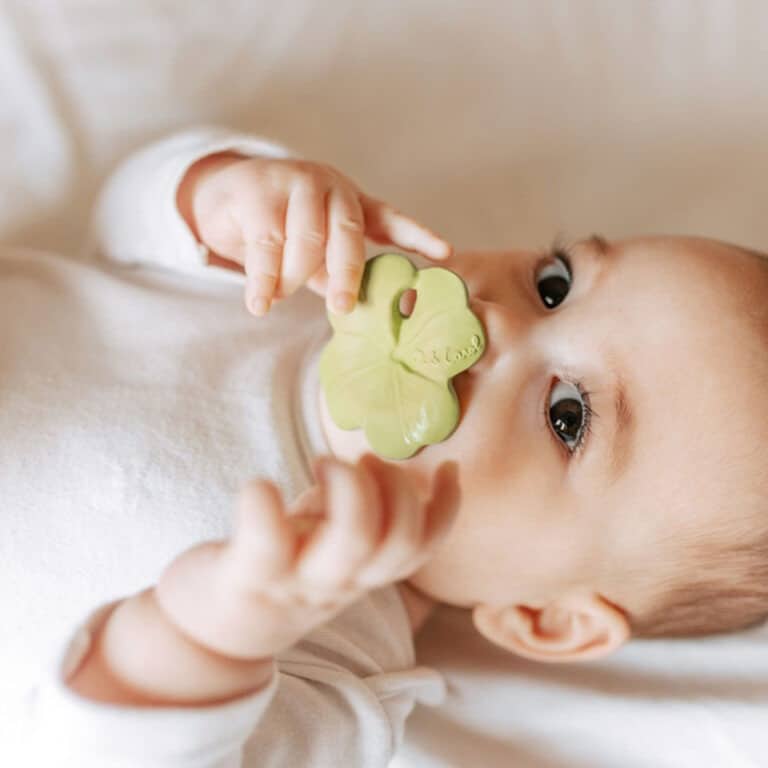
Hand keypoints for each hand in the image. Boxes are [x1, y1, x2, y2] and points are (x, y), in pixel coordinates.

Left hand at [154, 455, 459, 659]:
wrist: (213, 638)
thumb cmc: (277, 573)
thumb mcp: (324, 548)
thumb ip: (349, 514)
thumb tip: (366, 469)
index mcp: (360, 573)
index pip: (421, 548)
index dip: (446, 508)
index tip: (448, 467)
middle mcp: (337, 582)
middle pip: (398, 543)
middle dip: (396, 487)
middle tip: (362, 460)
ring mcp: (295, 581)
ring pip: (353, 543)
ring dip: (350, 487)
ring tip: (322, 463)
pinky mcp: (246, 577)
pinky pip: (265, 542)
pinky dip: (265, 503)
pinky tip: (260, 486)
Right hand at [177, 153, 451, 315]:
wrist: (223, 196)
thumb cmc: (277, 231)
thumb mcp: (312, 253)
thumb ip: (332, 273)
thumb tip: (356, 313)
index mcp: (350, 203)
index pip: (391, 219)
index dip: (419, 236)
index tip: (445, 255)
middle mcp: (329, 186)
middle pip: (347, 233)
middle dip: (346, 275)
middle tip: (342, 307)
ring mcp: (294, 182)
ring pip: (305, 241)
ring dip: (291, 279)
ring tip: (276, 301)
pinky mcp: (257, 189)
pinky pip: (266, 243)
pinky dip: (263, 280)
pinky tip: (259, 304)